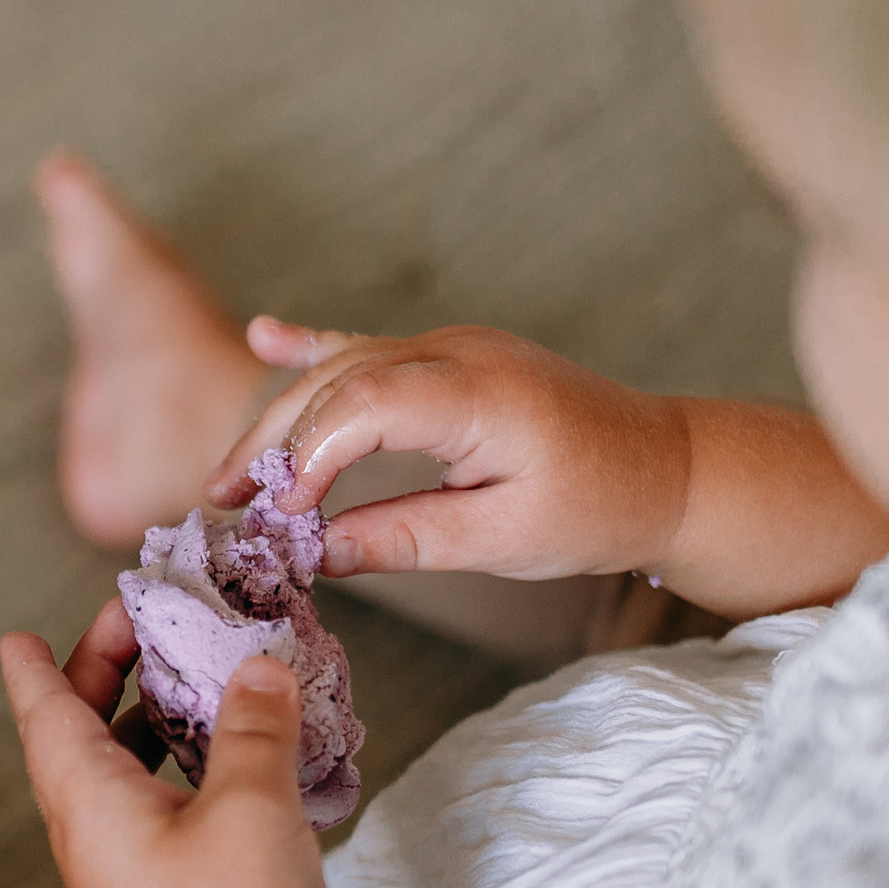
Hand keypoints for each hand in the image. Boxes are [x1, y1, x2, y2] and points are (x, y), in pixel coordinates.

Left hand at [0, 598, 353, 887]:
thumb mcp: (251, 803)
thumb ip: (254, 725)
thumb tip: (258, 666)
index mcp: (87, 806)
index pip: (45, 716)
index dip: (36, 669)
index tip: (17, 636)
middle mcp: (95, 841)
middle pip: (81, 740)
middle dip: (106, 676)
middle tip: (140, 626)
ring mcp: (132, 879)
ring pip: (124, 780)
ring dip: (151, 724)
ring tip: (192, 681)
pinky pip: (164, 817)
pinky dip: (188, 773)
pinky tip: (236, 762)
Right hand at [204, 316, 692, 581]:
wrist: (667, 468)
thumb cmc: (598, 508)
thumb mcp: (503, 541)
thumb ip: (405, 538)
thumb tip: (314, 553)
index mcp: (481, 393)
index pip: (362, 402)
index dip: (306, 453)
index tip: (278, 515)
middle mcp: (460, 352)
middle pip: (335, 378)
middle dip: (270, 440)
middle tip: (221, 502)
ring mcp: (455, 345)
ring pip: (342, 364)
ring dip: (281, 416)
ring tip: (229, 476)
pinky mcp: (452, 356)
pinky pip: (371, 346)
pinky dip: (314, 347)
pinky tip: (264, 334)